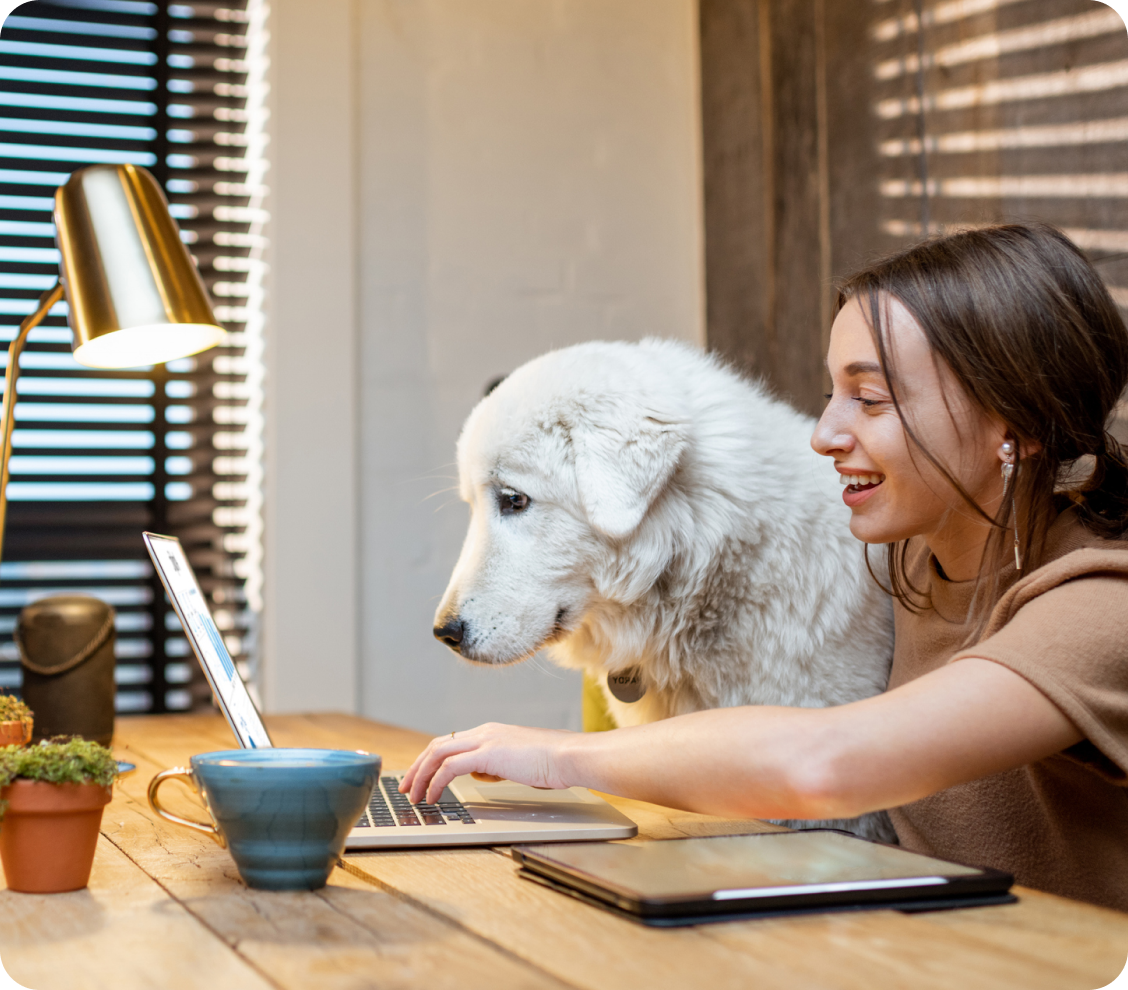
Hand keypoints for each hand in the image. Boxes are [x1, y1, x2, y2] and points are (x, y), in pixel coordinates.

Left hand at [400, 722, 578, 804]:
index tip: (420, 778)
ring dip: (421, 776)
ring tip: (414, 797)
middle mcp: (484, 731)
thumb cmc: (551, 762)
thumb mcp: (518, 762)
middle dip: (417, 767)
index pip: (450, 742)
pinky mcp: (488, 753)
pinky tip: (433, 796)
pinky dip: (436, 782)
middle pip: (437, 745)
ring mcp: (485, 740)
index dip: (431, 760)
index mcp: (491, 732)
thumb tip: (482, 774)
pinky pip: (450, 767)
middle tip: (406, 788)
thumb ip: (497, 765)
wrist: (568, 756)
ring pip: (438, 753)